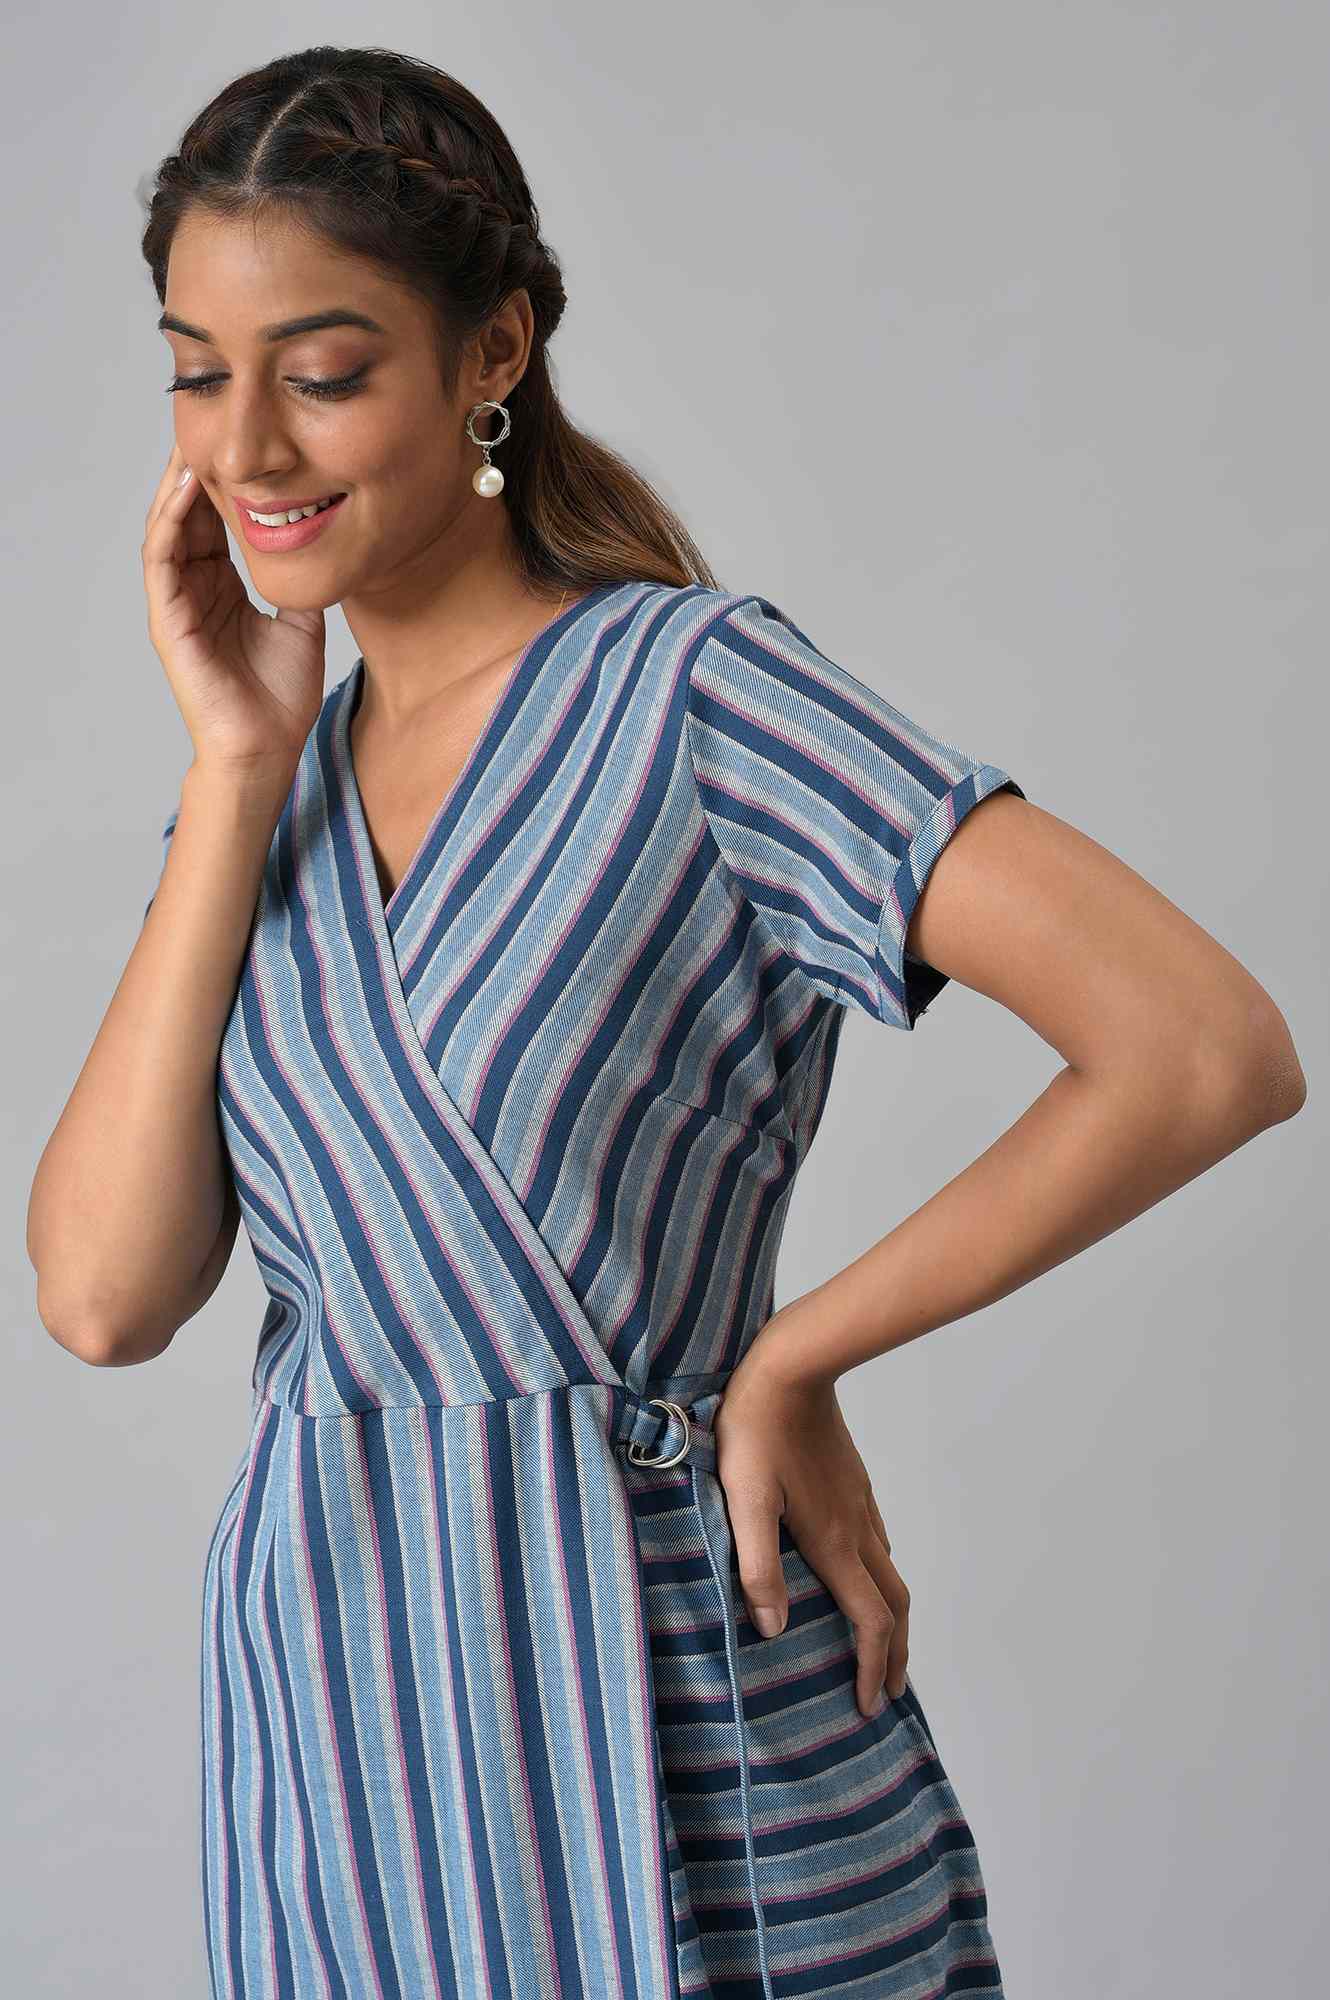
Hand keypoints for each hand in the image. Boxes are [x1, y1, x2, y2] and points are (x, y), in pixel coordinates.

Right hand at [142, 443, 326, 780]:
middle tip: (210, 429)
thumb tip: (322, 544)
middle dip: (197, 473)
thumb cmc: (280, 698)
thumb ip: (301, 583)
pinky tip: (186, 489)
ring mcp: (178, 605)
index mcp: (223, 590)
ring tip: (192, 446)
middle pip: (189, 518)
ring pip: (169, 529)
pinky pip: (162, 558)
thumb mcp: (303, 624)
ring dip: (178, 487)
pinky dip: (171, 520)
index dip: (226, 485)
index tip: (243, 447)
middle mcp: (195, 592)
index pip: (217, 525)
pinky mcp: (169, 620)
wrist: (267, 748)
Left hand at [713, 1334, 909, 1718]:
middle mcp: (855, 1528)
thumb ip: (756, 1566)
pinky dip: (880, 1578)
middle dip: (897, 1653)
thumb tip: (773, 1627)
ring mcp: (859, 1503)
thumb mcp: (745, 1500)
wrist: (791, 1367)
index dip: (874, 1667)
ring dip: (891, 1616)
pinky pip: (878, 1543)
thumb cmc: (755, 1431)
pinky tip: (859, 1573)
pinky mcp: (853, 1482)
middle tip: (890, 1690)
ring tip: (880, 1642)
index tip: (871, 1703)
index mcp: (832, 1542)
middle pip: (895, 1604)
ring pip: (889, 1573)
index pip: (870, 1620)